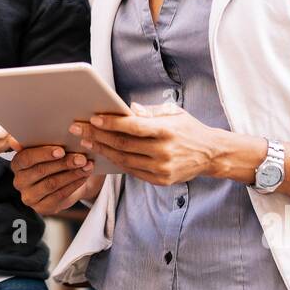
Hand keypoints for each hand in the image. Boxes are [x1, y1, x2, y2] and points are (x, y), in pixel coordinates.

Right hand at [10, 144, 99, 214]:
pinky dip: (74, 185)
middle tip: (81, 158)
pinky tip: (83, 177)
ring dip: (72, 174)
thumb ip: (34, 140)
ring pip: (51, 184)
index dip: (43, 154)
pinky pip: (59, 196)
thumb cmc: (54, 159)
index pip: (26, 158)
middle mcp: (19, 181)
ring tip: (86, 166)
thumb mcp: (46, 147)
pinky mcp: (41, 208)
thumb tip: (15, 142)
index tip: (61, 150)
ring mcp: (29, 197)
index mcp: (17, 164)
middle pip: (41, 171)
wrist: (65, 179)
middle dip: (63, 163)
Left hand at [71, 101, 218, 186]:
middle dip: (97, 136)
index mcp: (166, 130)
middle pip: (123, 144)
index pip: (133, 127)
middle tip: (79, 129)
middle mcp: (163, 151)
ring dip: (102, 150)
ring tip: (86, 142)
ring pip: (124, 159)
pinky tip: (104, 154)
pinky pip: (132, 171)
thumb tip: (128, 109)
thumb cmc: (188, 129)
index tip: (93, 118)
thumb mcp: (174, 113)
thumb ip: (150, 111)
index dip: (111, 123)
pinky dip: (116, 162)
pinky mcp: (160, 180)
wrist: (211, 154)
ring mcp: (161, 168)